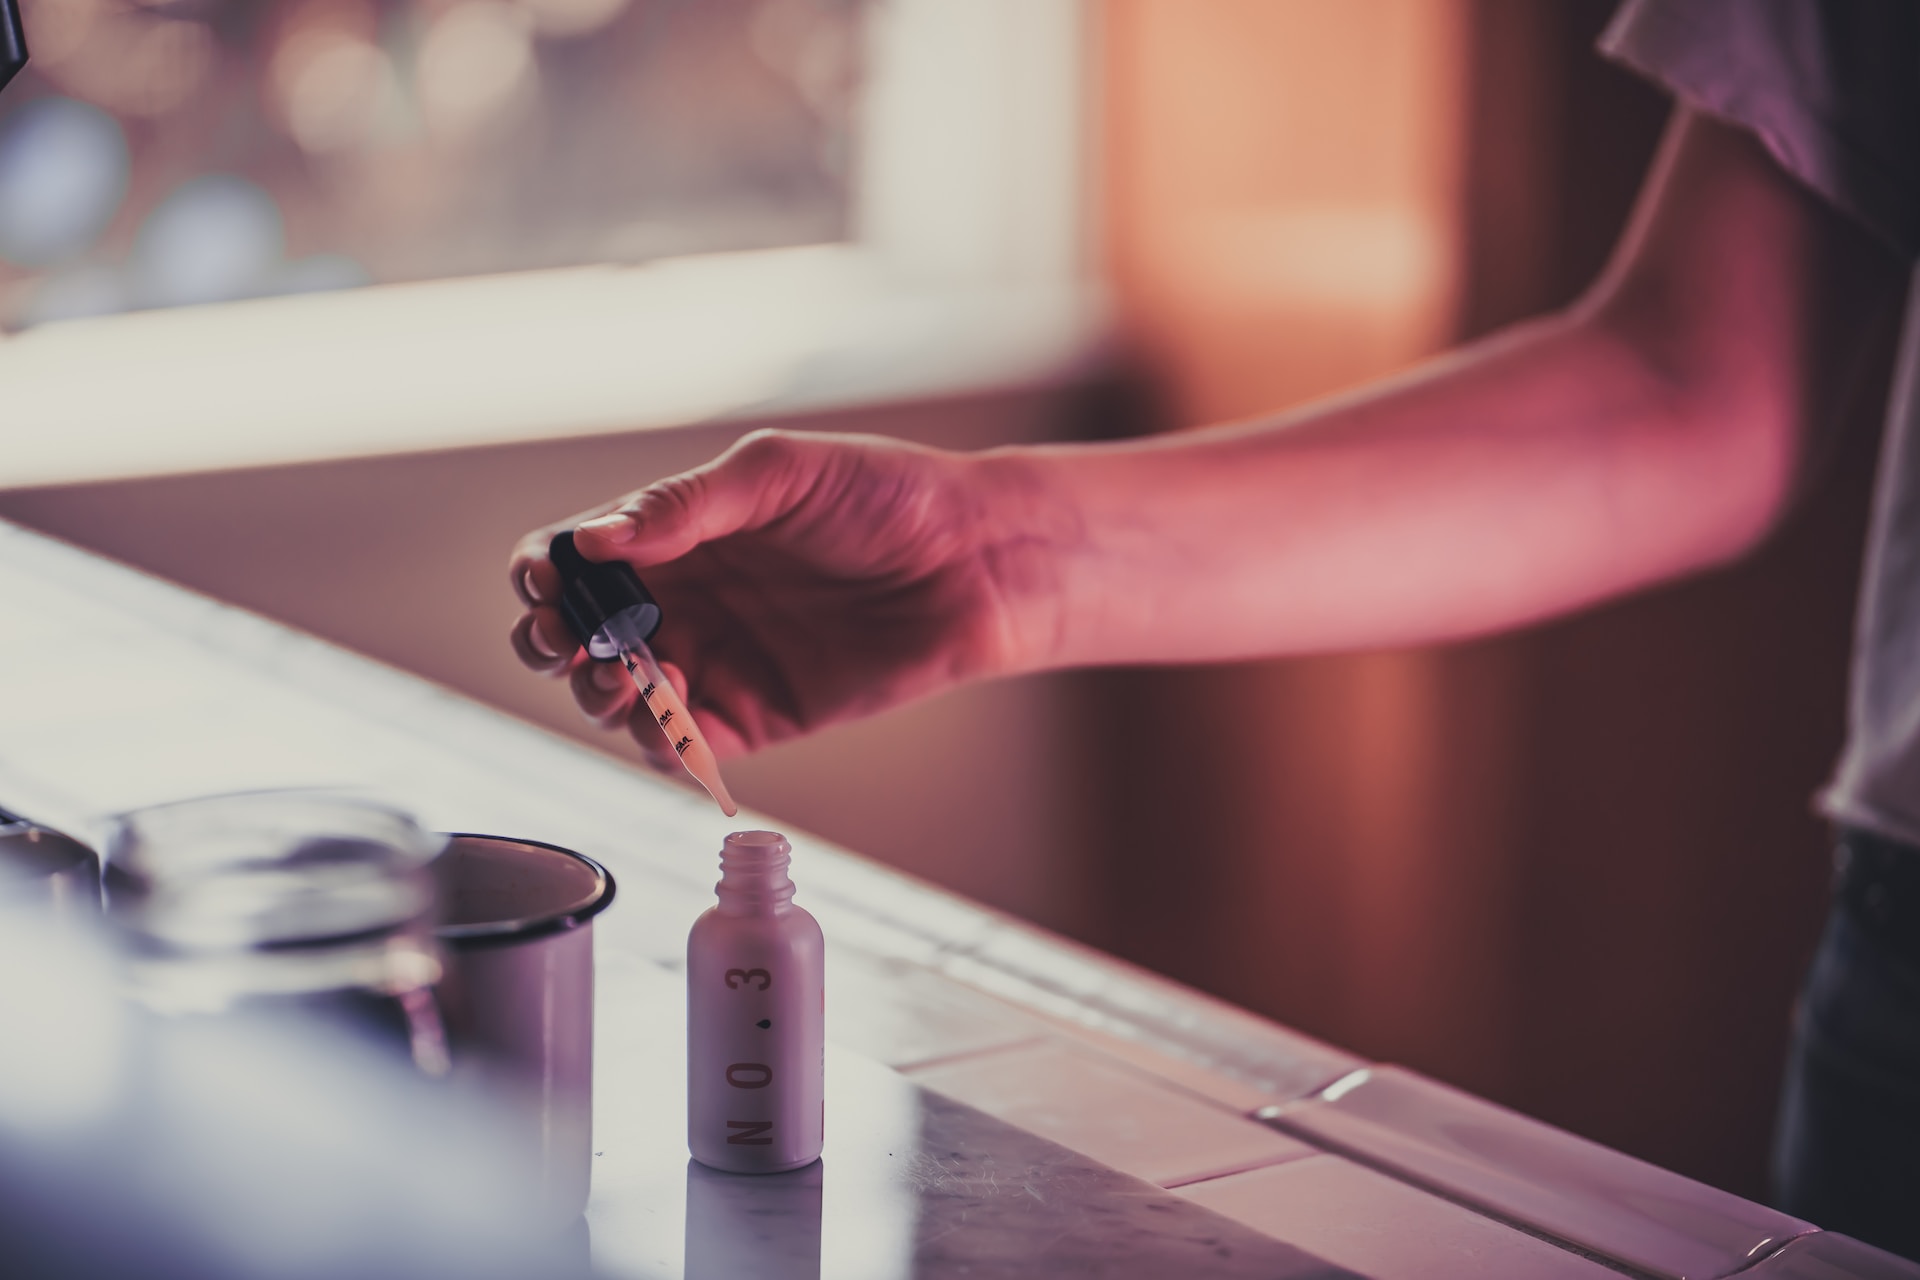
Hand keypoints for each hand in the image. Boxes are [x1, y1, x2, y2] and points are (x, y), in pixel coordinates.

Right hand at [508, 429, 1069, 765]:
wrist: (975, 563)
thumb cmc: (887, 497)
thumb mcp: (780, 474)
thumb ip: (686, 505)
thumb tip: (595, 538)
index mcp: (677, 535)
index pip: (576, 558)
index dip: (545, 573)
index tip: (548, 582)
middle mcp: (685, 601)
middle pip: (577, 635)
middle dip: (550, 641)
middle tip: (565, 641)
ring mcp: (716, 662)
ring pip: (616, 698)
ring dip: (597, 692)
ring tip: (624, 673)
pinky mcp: (754, 719)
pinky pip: (681, 746)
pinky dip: (658, 738)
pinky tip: (670, 709)